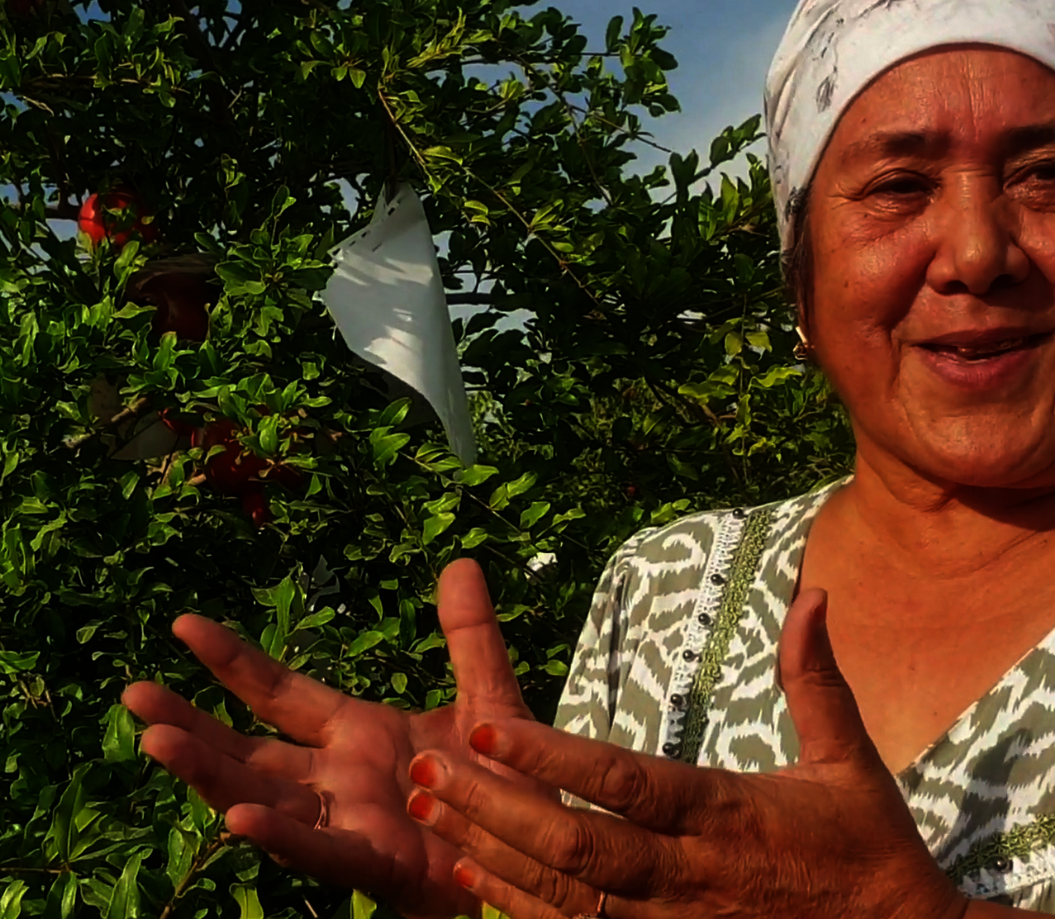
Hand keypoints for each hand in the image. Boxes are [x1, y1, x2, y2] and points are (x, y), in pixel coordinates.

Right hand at [123, 559, 544, 918]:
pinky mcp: (376, 864)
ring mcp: (350, 822)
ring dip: (210, 774)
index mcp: (358, 733)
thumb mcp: (490, 697)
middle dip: (192, 723)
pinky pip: (319, 851)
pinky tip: (236, 817)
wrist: (546, 851)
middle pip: (249, 748)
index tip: (183, 625)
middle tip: (134, 694)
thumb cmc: (508, 782)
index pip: (280, 692)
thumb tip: (460, 564)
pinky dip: (279, 837)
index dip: (232, 661)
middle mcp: (339, 778)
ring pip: (264, 798)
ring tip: (156, 743)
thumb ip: (471, 637)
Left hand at [406, 589, 970, 918]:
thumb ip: (813, 677)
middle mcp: (687, 874)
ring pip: (563, 895)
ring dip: (491, 854)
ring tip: (429, 813)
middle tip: (425, 770)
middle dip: (493, 806)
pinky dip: (521, 909)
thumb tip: (812, 593)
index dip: (550, 758)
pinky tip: (473, 879)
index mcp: (724, 812)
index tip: (486, 729)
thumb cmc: (871, 850)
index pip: (623, 782)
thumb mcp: (850, 759)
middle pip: (573, 843)